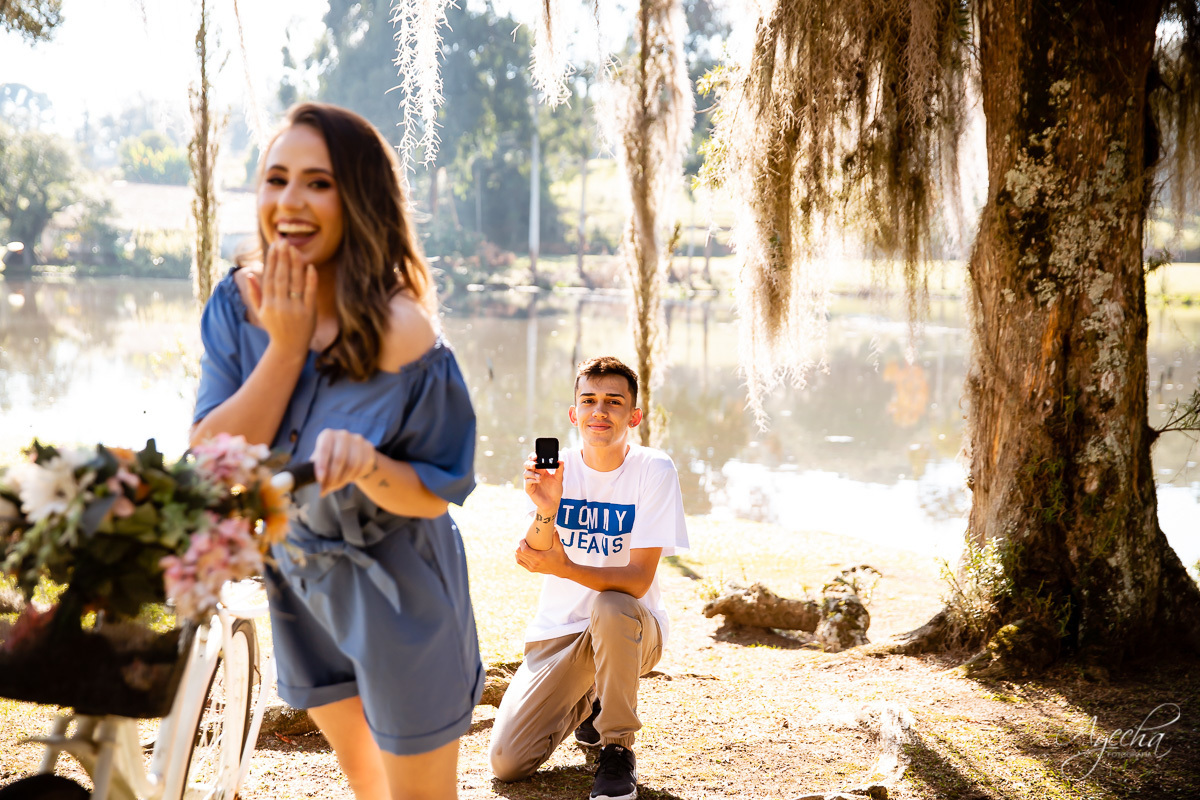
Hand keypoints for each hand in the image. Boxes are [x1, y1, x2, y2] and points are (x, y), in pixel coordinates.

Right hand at [246, 241, 316, 357]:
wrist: (289, 348)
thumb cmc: (275, 327)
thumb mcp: (261, 311)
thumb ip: (255, 292)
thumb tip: (249, 273)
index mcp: (268, 303)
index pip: (269, 277)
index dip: (272, 260)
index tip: (275, 246)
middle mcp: (280, 305)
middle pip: (281, 277)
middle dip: (282, 258)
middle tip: (284, 241)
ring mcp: (295, 309)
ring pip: (295, 282)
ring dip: (295, 264)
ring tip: (295, 249)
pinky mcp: (309, 313)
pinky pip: (310, 293)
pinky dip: (310, 280)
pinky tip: (311, 267)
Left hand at [312, 428, 378, 495]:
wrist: (350, 453)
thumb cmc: (331, 458)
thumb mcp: (321, 462)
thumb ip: (319, 474)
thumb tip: (322, 492)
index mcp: (328, 435)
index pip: (324, 449)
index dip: (321, 465)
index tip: (320, 480)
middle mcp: (343, 435)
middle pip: (339, 459)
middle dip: (333, 477)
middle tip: (328, 488)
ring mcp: (358, 440)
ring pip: (352, 464)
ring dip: (344, 479)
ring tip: (337, 485)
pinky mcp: (369, 448)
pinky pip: (363, 466)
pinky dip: (355, 476)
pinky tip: (349, 478)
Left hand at [515, 529, 568, 576]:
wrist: (562, 569)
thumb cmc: (561, 557)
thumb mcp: (559, 546)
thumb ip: (556, 536)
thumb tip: (554, 527)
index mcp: (540, 557)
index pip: (524, 550)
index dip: (521, 543)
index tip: (524, 539)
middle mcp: (534, 563)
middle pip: (519, 553)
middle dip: (520, 546)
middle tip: (525, 541)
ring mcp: (532, 567)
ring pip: (518, 558)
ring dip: (519, 551)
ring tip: (523, 546)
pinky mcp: (532, 570)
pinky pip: (520, 563)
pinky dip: (519, 557)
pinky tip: (522, 552)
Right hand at [522, 452, 563, 514]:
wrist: (553, 503)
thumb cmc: (555, 490)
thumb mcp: (559, 479)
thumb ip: (560, 469)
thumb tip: (561, 460)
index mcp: (541, 470)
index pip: (534, 460)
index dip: (533, 456)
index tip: (536, 455)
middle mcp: (535, 474)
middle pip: (527, 464)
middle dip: (530, 463)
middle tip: (535, 464)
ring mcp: (531, 481)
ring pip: (526, 472)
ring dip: (532, 473)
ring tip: (540, 476)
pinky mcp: (529, 488)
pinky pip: (527, 482)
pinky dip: (532, 480)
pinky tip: (539, 481)